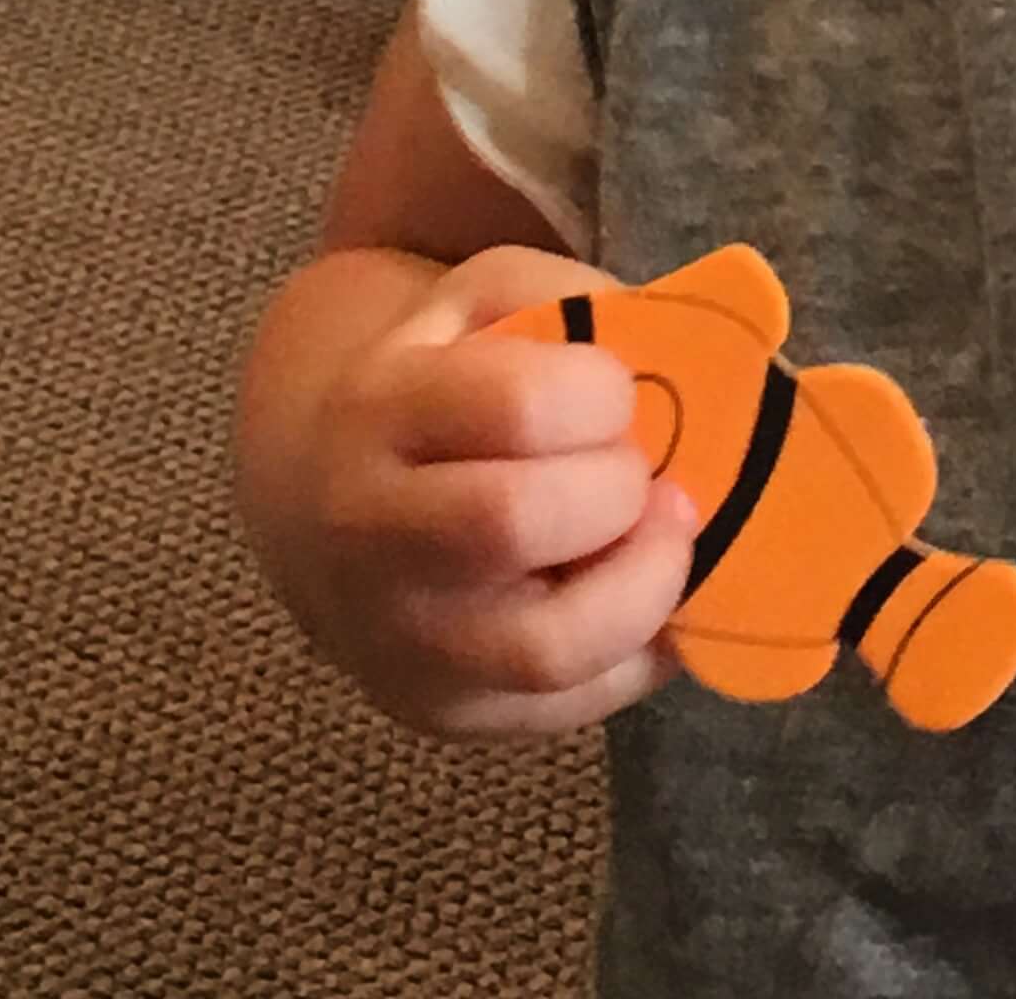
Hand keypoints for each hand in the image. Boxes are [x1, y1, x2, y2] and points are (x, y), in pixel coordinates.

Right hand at [281, 245, 695, 739]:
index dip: (601, 394)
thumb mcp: (486, 302)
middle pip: (514, 522)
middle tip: (635, 472)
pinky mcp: (443, 713)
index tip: (617, 393)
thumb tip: (688, 353)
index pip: (514, 404)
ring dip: (643, 585)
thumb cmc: (442, 385)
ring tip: (661, 537)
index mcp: (378, 409)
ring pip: (546, 648)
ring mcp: (400, 640)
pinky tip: (645, 595)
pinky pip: (572, 708)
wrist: (328, 501)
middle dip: (614, 489)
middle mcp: (368, 533)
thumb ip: (575, 302)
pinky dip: (640, 651)